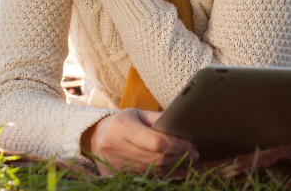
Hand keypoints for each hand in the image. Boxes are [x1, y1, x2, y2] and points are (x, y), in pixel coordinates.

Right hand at [84, 109, 198, 175]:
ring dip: (173, 166)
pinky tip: (175, 167)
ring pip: (152, 170)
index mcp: (122, 127)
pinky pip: (145, 177)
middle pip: (155, 158)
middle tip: (194, 153)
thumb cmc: (122, 122)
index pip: (155, 141)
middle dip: (178, 156)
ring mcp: (115, 164)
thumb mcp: (137, 113)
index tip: (189, 144)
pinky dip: (163, 173)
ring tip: (189, 160)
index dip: (175, 145)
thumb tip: (179, 124)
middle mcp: (116, 147)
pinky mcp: (116, 176)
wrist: (96, 139)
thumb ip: (156, 118)